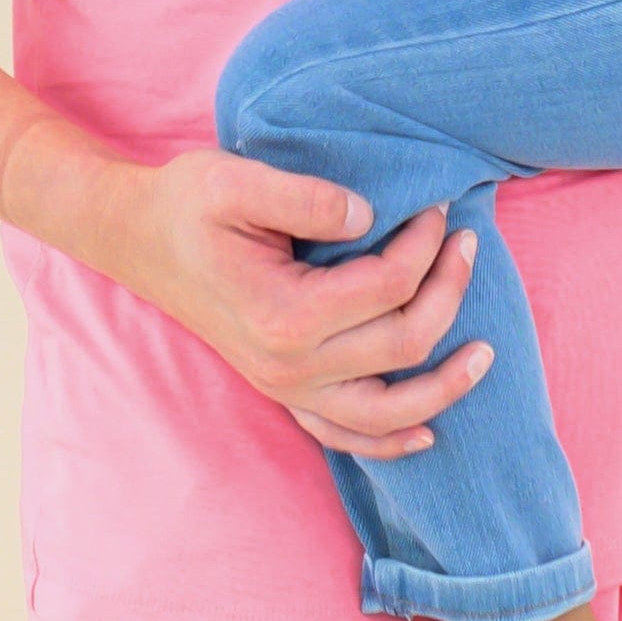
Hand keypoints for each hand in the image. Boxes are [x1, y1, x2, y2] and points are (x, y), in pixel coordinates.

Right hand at [102, 145, 493, 459]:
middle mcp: (288, 364)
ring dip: (444, 385)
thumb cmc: (186, 202)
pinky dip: (390, 440)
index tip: (437, 205)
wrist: (136, 236)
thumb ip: (307, 195)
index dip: (426, 243)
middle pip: (402, 342)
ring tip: (486, 353)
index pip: (388, 284)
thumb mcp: (236, 180)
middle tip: (468, 242)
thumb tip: (372, 216)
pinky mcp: (282, 391)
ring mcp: (285, 386)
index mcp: (283, 312)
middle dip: (449, 290)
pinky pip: (345, 436)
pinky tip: (429, 430)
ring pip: (386, 410)